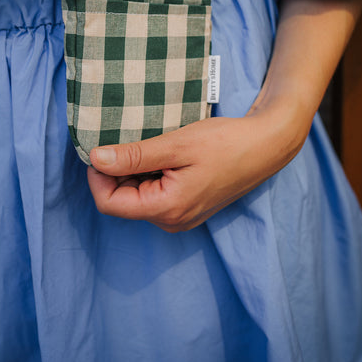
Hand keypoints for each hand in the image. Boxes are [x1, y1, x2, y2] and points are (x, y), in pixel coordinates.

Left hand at [88, 109, 303, 232]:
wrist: (265, 145)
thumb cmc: (224, 143)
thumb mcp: (176, 145)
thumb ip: (134, 156)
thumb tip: (96, 159)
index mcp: (167, 210)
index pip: (109, 204)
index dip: (98, 176)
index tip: (102, 147)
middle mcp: (171, 221)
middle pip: (121, 201)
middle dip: (116, 172)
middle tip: (128, 140)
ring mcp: (180, 216)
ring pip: (136, 197)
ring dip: (133, 171)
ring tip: (151, 145)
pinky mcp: (187, 207)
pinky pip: (153, 194)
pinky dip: (149, 174)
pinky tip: (163, 153)